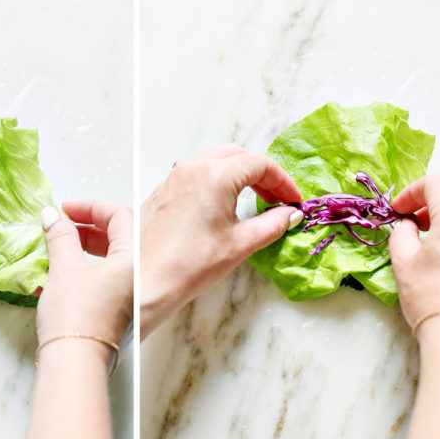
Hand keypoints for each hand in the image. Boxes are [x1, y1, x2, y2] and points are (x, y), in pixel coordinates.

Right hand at [36, 200, 132, 363]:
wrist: (76, 361)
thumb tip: (51, 216)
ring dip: (81, 250)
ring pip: (108, 261)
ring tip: (55, 248)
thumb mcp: (65, 268)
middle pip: (116, 238)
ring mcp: (128, 296)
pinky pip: (102, 280)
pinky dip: (82, 271)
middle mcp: (136, 277)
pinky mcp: (116, 312)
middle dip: (85, 228)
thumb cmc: (75, 316)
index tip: (64, 209)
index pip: (118, 216)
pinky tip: (58, 274)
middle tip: (59, 226)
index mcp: (132, 260)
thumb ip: (60, 237)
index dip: (89, 207)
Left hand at [140, 144, 302, 334]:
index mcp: (216, 176)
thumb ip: (272, 224)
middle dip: (261, 174)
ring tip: (251, 201)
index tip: (293, 201)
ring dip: (237, 175)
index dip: (283, 181)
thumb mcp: (240, 244)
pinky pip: (194, 175)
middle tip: (275, 199)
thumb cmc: (192, 265)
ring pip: (213, 162)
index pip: (260, 164)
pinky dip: (214, 182)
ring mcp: (173, 178)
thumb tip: (290, 215)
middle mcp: (192, 169)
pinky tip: (220, 208)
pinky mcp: (161, 193)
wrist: (147, 283)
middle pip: (237, 156)